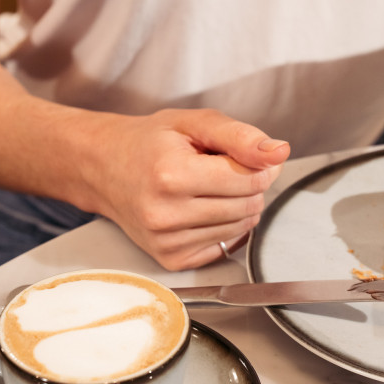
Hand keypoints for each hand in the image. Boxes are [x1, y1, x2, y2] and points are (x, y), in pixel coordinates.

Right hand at [80, 108, 289, 269]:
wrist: (103, 168)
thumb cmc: (149, 143)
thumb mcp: (194, 123)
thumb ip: (241, 136)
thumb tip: (279, 153)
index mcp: (172, 174)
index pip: (251, 179)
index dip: (259, 164)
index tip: (244, 154)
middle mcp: (166, 214)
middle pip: (249, 205)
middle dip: (248, 184)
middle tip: (220, 169)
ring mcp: (167, 242)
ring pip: (241, 227)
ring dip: (237, 205)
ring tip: (206, 187)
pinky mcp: (171, 259)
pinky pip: (224, 245)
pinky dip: (224, 226)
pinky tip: (200, 208)